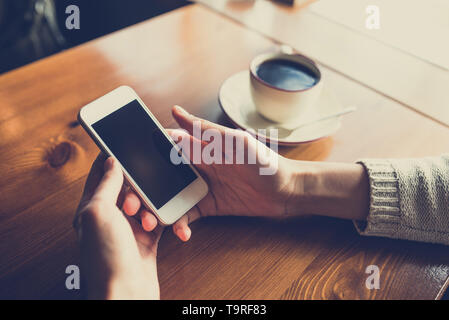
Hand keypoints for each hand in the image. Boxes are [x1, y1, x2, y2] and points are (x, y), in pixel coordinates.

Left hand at [74, 154, 162, 298]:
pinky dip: (167, 219)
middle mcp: (109, 216)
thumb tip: (111, 161)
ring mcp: (129, 228)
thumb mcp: (99, 212)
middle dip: (140, 186)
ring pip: (147, 201)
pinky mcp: (147, 238)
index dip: (113, 156)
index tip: (128, 142)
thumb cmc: (105, 258)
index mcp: (91, 207)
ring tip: (148, 221)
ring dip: (153, 206)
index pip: (101, 172)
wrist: (125, 294)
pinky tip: (170, 224)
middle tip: (143, 193)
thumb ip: (105, 184)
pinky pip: (160, 219)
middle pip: (129, 186)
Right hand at [124, 105, 368, 241]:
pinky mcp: (208, 206)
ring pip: (169, 197)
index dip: (144, 153)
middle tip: (131, 202)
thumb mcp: (234, 141)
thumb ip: (204, 129)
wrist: (286, 190)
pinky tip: (181, 232)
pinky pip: (186, 215)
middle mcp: (196, 165)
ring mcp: (200, 187)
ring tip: (150, 222)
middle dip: (144, 187)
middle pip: (162, 174)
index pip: (165, 146)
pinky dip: (179, 224)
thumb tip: (174, 110)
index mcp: (199, 146)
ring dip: (157, 209)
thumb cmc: (264, 160)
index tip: (124, 163)